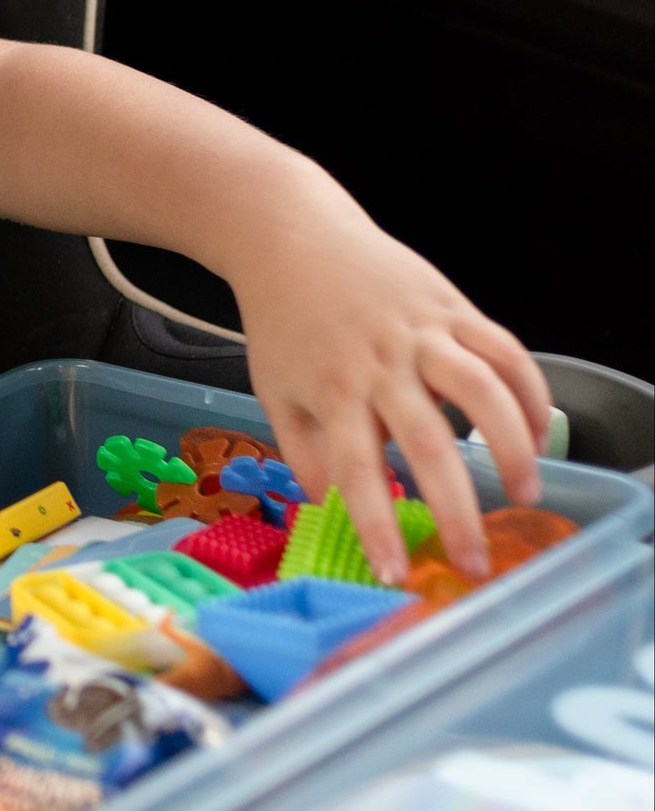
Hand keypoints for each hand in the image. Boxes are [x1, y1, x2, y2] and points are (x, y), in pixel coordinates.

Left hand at [231, 202, 551, 583]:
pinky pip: (505, 351)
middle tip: (475, 560)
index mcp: (333, 390)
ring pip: (484, 390)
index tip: (396, 573)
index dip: (377, 526)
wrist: (292, 237)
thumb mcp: (275, 393)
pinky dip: (528, 392)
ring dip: (512, 447)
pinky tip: (535, 431)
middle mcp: (382, 363)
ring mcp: (423, 331)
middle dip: (456, 510)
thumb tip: (334, 512)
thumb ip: (306, 456)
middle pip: (429, 443)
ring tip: (523, 493)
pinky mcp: (453, 306)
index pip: (357, 471)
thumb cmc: (284, 322)